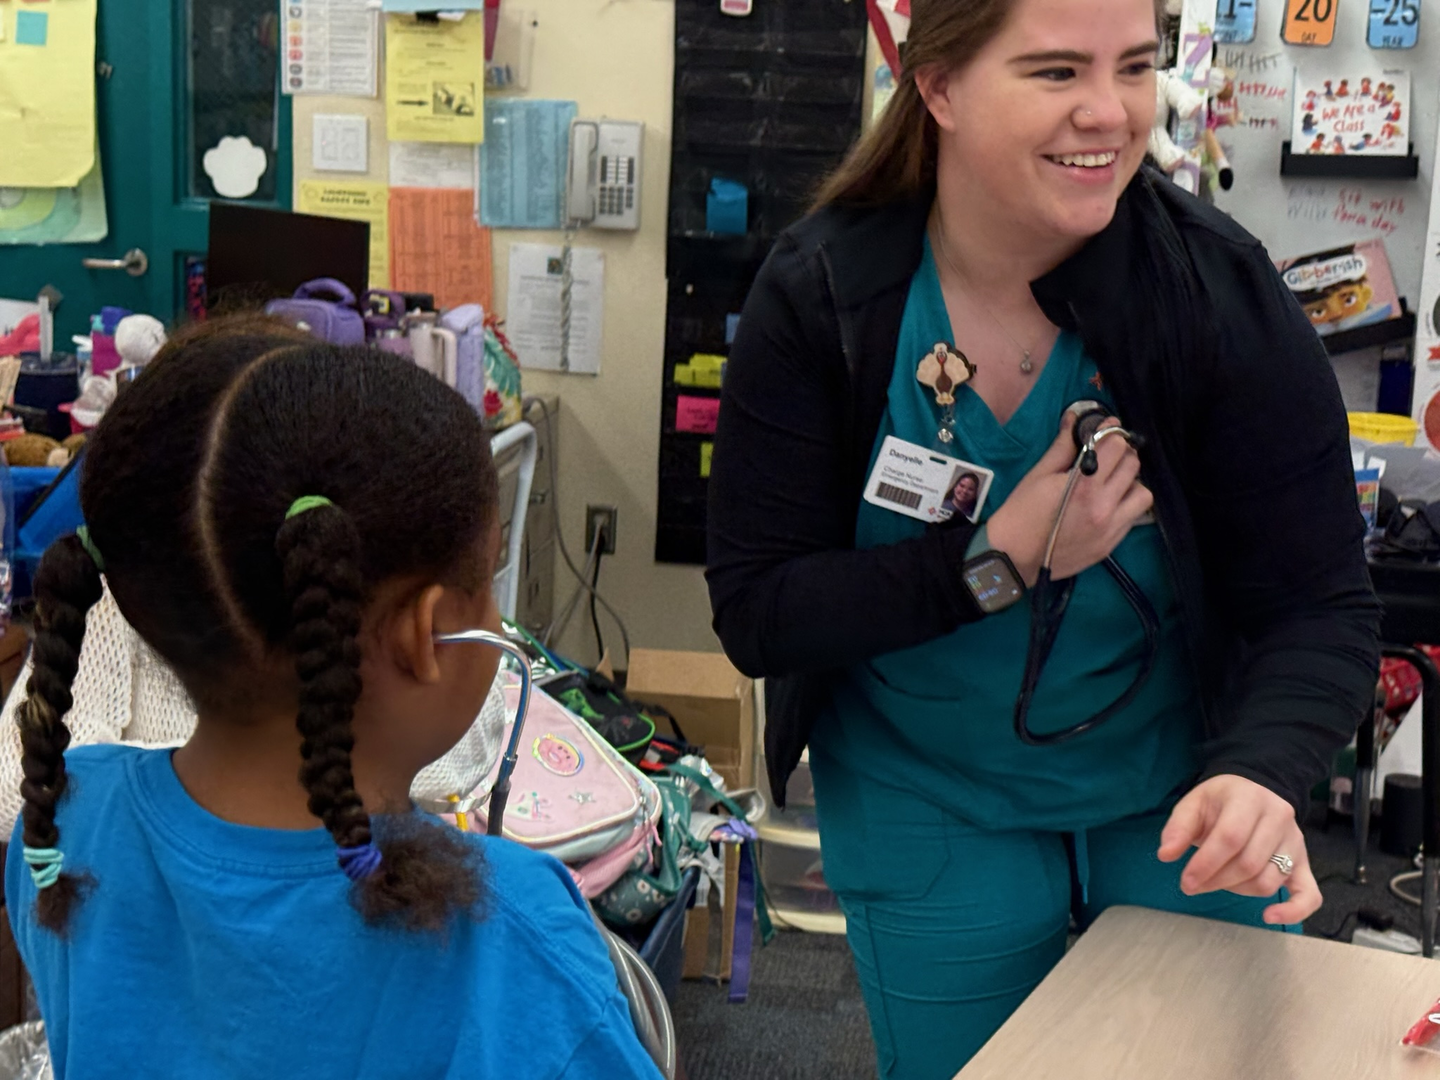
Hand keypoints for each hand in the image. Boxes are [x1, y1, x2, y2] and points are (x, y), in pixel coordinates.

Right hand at [986, 412, 1152, 584]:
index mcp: (1085, 486)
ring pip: (1142, 494)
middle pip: (1133, 466)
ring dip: (1130, 483)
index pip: (1117, 447)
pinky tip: (1107, 505)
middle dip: (1121, 454)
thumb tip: (1074, 421)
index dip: (1111, 434)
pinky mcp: (1110, 545)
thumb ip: (1063, 447)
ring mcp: (1110, 529)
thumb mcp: (1038, 475)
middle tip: (1106, 455)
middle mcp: (1104, 507)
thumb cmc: (1020, 513)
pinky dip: (1125, 506)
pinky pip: (1133, 518)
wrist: (1012, 557)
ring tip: (1112, 483)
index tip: (1106, 431)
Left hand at [1158, 774, 1320, 924]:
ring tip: (1217, 882)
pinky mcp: (1304, 864)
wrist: (1255, 790)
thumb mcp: (1194, 803)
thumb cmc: (1221, 800)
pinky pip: (1309, 894)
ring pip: (1268, 880)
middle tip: (1192, 886)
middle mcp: (1278, 819)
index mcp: (1249, 800)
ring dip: (1238, 890)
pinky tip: (1270, 916)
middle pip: (1249, 863)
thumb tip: (1166, 854)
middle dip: (1216, 881)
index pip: (1230, 838)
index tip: (1186, 881)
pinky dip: (1293, 911)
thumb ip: (1178, 827)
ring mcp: (1295, 843)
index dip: (1206, 864)